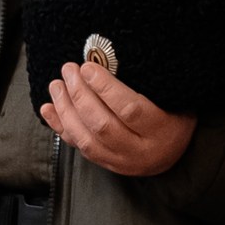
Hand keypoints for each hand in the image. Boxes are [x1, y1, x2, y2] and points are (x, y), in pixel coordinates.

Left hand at [41, 60, 196, 176]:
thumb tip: (104, 59)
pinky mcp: (107, 165)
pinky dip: (61, 127)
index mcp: (161, 130)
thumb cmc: (174, 115)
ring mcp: (122, 161)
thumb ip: (144, 85)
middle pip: (103, 125)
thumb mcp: (171, 98)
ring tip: (57, 85)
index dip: (105, 88)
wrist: (175, 152)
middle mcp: (141, 151)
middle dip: (80, 95)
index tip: (88, 68)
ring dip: (66, 110)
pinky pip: (79, 148)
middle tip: (69, 70)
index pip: (129, 109)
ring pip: (87, 140)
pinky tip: (50, 109)